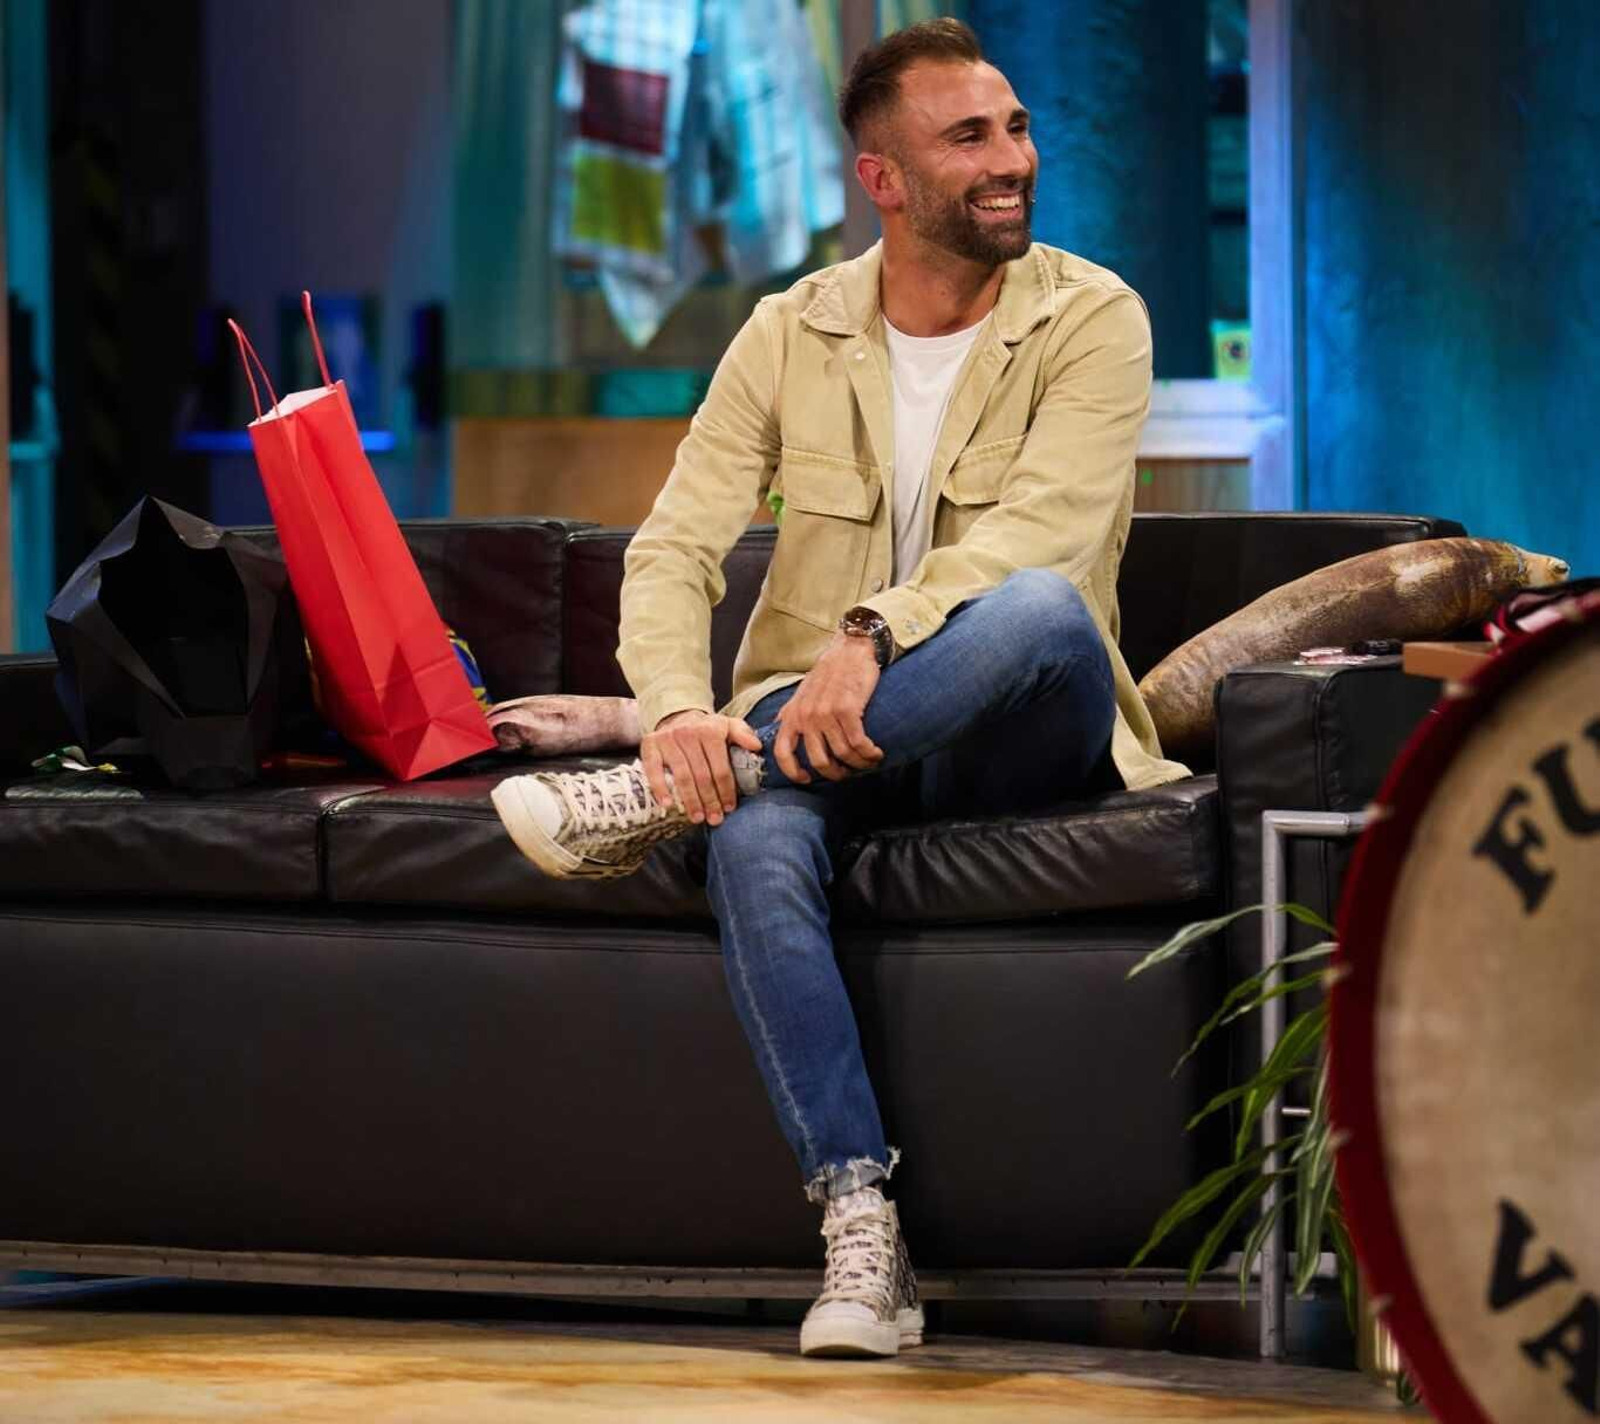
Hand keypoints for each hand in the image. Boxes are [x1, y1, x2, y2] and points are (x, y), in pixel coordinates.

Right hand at [640, 710, 761, 825]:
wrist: (677, 717)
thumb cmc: (706, 729)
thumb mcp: (728, 726)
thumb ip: (743, 734)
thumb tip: (756, 746)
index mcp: (710, 730)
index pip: (720, 768)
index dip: (726, 790)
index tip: (729, 807)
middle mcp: (688, 733)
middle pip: (702, 775)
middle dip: (710, 801)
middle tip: (714, 819)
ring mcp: (667, 739)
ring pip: (682, 777)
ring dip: (690, 800)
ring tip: (697, 818)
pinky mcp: (649, 745)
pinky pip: (653, 770)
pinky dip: (660, 788)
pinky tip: (668, 804)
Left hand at [773, 634, 883, 783]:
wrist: (851, 648)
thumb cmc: (829, 671)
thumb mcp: (802, 692)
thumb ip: (791, 712)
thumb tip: (779, 728)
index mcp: (793, 714)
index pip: (782, 752)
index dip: (793, 772)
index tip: (807, 780)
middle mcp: (806, 716)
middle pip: (819, 761)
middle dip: (836, 773)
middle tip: (847, 772)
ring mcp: (826, 714)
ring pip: (843, 754)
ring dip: (859, 763)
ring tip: (868, 762)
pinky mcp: (847, 710)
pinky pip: (859, 744)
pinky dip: (869, 754)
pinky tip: (876, 753)